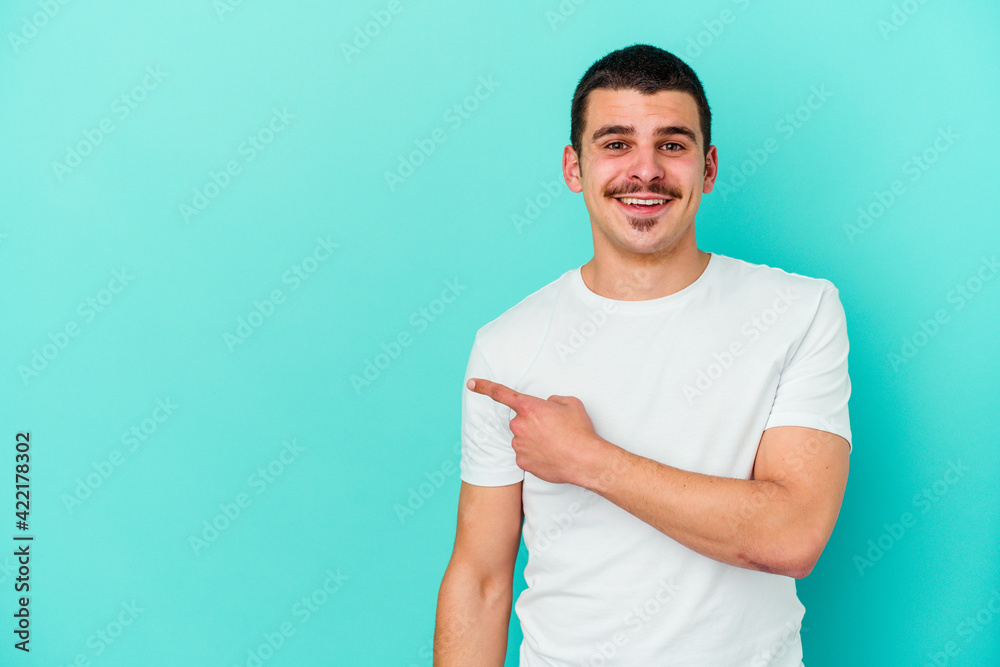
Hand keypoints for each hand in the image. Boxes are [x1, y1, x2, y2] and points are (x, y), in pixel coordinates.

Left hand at [466, 378, 604, 484]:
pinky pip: (525, 455)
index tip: (471, 383)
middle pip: (520, 421)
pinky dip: (536, 454)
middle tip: (553, 429)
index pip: (501, 393)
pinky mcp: (522, 462)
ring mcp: (519, 445)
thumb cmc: (580, 431)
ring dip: (534, 439)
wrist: (585, 460)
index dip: (484, 387)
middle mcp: (519, 425)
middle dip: (533, 423)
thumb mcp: (570, 403)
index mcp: (529, 407)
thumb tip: (547, 406)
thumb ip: (552, 400)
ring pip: (522, 439)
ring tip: (556, 444)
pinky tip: (551, 456)